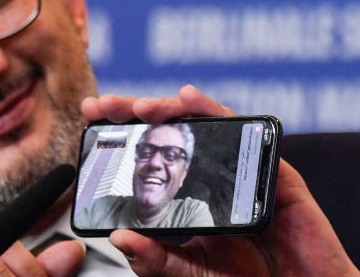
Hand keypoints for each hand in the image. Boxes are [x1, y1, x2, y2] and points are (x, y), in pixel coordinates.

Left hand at [81, 84, 359, 275]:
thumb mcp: (190, 273)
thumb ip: (155, 259)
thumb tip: (118, 238)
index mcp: (189, 194)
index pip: (150, 154)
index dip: (122, 135)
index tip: (91, 120)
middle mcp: (211, 175)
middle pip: (169, 131)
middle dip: (134, 112)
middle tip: (102, 105)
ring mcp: (239, 168)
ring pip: (200, 123)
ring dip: (167, 108)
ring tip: (139, 107)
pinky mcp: (268, 168)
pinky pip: (240, 131)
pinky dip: (212, 110)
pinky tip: (188, 100)